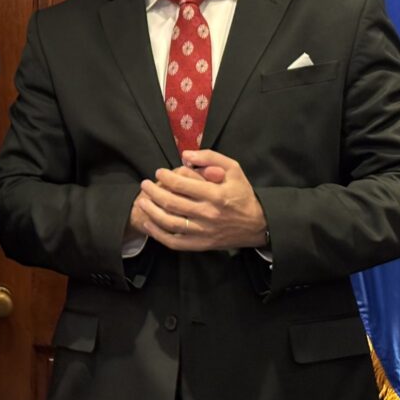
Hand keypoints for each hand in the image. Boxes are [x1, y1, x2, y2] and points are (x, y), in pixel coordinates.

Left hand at [135, 149, 267, 251]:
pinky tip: (149, 223)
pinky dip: (158, 234)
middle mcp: (208, 214)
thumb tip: (185, 155)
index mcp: (215, 194)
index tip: (158, 172)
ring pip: (169, 223)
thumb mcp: (233, 169)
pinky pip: (174, 242)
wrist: (257, 225)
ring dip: (150, 211)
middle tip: (145, 184)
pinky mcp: (201, 245)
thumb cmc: (242, 194)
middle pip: (171, 202)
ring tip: (142, 201)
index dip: (165, 176)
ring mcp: (203, 232)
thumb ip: (210, 157)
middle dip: (153, 191)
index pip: (181, 184)